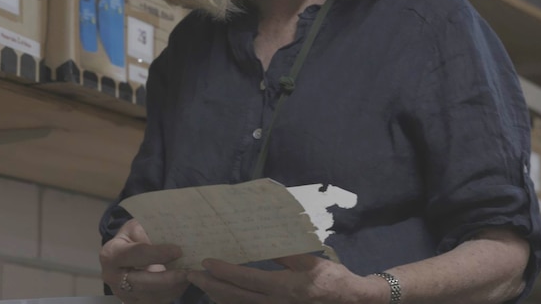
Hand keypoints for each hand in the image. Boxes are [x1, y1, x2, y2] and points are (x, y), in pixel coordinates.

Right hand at [99, 219, 188, 303]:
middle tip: (187, 272)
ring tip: (188, 277)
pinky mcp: (131, 302)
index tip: (178, 251)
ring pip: (150, 296)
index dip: (158, 254)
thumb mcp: (137, 227)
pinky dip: (171, 294)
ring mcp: (121, 293)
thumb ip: (150, 232)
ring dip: (172, 288)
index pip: (137, 254)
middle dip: (167, 278)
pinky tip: (182, 284)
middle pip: (142, 282)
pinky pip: (155, 302)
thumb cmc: (132, 237)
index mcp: (111, 253)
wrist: (121, 254)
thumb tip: (174, 238)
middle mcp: (111, 277)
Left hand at [186, 253, 386, 303]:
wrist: (349, 301)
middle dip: (211, 285)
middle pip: (236, 296)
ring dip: (217, 295)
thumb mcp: (310, 262)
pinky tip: (221, 297)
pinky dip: (231, 303)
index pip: (246, 279)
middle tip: (191, 275)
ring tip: (200, 285)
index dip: (225, 271)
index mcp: (283, 286)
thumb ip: (285, 255)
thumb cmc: (331, 278)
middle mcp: (275, 302)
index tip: (206, 262)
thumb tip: (263, 243)